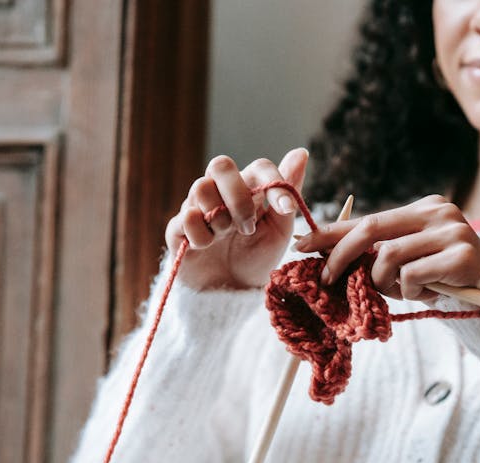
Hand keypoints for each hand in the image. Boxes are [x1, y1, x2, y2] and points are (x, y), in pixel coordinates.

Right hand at [166, 148, 308, 289]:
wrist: (232, 294)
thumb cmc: (256, 258)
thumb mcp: (280, 229)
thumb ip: (288, 193)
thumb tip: (301, 153)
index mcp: (249, 189)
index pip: (258, 166)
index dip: (274, 181)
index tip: (286, 208)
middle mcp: (220, 193)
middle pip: (220, 165)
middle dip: (238, 196)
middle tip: (248, 227)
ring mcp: (197, 208)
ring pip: (200, 187)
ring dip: (220, 216)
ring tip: (226, 236)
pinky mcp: (178, 229)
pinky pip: (185, 217)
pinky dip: (201, 234)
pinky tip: (207, 247)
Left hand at [293, 195, 479, 300]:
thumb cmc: (441, 276)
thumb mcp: (407, 258)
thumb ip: (377, 251)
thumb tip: (325, 253)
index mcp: (421, 208)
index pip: (366, 218)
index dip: (331, 233)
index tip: (301, 244)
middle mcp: (438, 212)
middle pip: (372, 230)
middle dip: (341, 257)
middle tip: (327, 280)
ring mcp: (453, 231)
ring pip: (389, 258)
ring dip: (385, 283)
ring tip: (401, 291)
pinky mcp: (463, 255)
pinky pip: (413, 277)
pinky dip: (410, 293)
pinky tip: (427, 294)